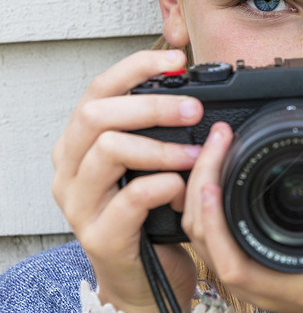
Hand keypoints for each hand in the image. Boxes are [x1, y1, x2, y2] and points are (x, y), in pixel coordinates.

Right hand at [52, 50, 202, 311]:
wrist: (143, 279)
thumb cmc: (149, 213)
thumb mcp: (151, 162)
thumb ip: (160, 129)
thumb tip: (197, 91)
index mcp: (81, 142)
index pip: (99, 88)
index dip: (136, 67)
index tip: (176, 59)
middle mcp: (71, 168)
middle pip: (98, 115)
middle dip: (152, 106)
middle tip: (195, 110)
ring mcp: (80, 203)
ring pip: (109, 151)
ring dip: (162, 147)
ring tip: (196, 154)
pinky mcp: (100, 235)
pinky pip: (129, 199)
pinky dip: (162, 186)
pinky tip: (182, 188)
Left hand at [182, 114, 302, 312]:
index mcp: (287, 280)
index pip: (231, 261)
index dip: (214, 222)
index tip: (212, 180)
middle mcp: (261, 284)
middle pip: (206, 243)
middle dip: (201, 189)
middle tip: (217, 141)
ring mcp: (252, 278)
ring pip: (206, 242)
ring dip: (200, 197)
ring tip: (214, 151)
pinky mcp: (252, 267)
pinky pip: (216, 240)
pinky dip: (209, 209)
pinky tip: (218, 177)